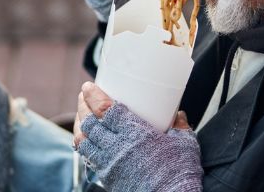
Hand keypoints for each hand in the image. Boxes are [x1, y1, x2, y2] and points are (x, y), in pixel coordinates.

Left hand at [73, 82, 202, 191]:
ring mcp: (109, 163)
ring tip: (81, 116)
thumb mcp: (184, 143)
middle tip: (83, 96)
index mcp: (135, 133)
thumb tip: (178, 115)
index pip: (104, 109)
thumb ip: (180, 126)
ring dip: (79, 124)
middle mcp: (117, 146)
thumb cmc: (179, 172)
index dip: (93, 95)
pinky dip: (82, 144)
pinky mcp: (108, 177)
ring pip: (83, 140)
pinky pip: (88, 157)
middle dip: (82, 106)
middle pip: (89, 122)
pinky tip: (85, 140)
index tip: (88, 86)